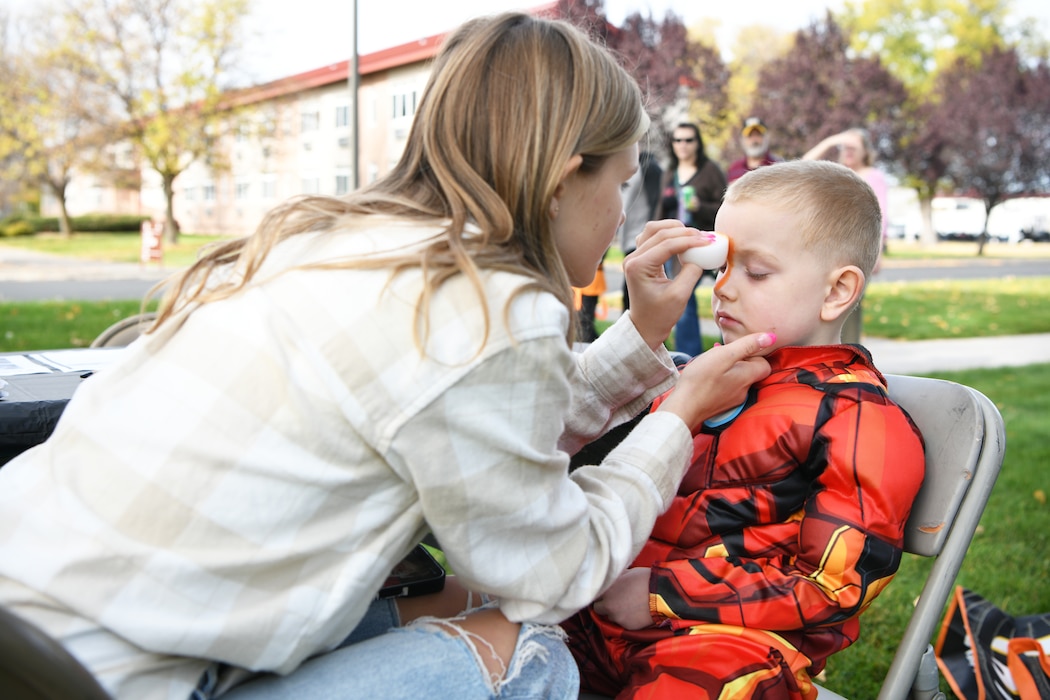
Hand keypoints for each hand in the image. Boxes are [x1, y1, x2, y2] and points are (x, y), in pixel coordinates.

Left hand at [592, 567, 652, 629]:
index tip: (606, 592)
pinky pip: (622, 623)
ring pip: (610, 617)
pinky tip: (635, 612)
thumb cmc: (645, 579)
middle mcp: (608, 605)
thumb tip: (610, 578)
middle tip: (614, 600)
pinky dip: (626, 619)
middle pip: (598, 608)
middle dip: (604, 605)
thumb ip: (614, 579)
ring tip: (628, 606)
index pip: (595, 594)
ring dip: (615, 612)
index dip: (601, 593)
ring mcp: (617, 617)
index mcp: (606, 590)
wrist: (662, 594)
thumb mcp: (626, 573)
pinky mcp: (626, 627)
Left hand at [622, 220, 715, 348]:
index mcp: (638, 267)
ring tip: (695, 236)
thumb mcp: (680, 296)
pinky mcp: (639, 257)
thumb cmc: (661, 315)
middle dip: (684, 232)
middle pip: (658, 232)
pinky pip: (652, 237)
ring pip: (653, 229)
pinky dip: (668, 234)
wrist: (646, 325)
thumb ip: (691, 272)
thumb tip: (701, 254)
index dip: (689, 241)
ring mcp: (634, 256)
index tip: (709, 241)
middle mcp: (632, 258)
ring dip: (675, 229)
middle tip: (705, 237)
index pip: (666, 244)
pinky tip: (683, 240)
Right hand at [656, 332, 774, 431]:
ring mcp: (733, 400)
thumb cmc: (701, 379)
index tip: (738, 349)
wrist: (682, 407)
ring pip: (737, 379)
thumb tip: (770, 337)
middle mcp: (744, 390)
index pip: (765, 364)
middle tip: (721, 354)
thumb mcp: (724, 355)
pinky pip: (727, 387)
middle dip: (739, 360)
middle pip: (751, 371)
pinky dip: (720, 379)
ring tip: (711, 363)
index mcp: (748, 377)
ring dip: (728, 368)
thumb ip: (747, 345)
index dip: (755, 354)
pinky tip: (706, 376)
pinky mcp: (721, 405)